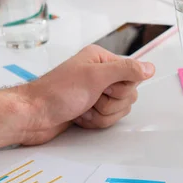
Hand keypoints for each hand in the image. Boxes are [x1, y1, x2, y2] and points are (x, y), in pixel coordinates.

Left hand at [0, 45, 155, 147]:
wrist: (33, 116)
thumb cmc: (57, 93)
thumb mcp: (95, 77)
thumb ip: (126, 70)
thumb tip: (150, 67)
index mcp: (102, 60)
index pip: (133, 75)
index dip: (121, 87)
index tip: (103, 88)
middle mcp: (101, 75)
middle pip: (128, 95)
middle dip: (110, 103)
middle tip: (90, 98)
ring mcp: (96, 93)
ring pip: (120, 109)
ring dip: (101, 114)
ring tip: (82, 109)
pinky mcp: (91, 109)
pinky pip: (109, 119)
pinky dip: (95, 121)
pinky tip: (79, 117)